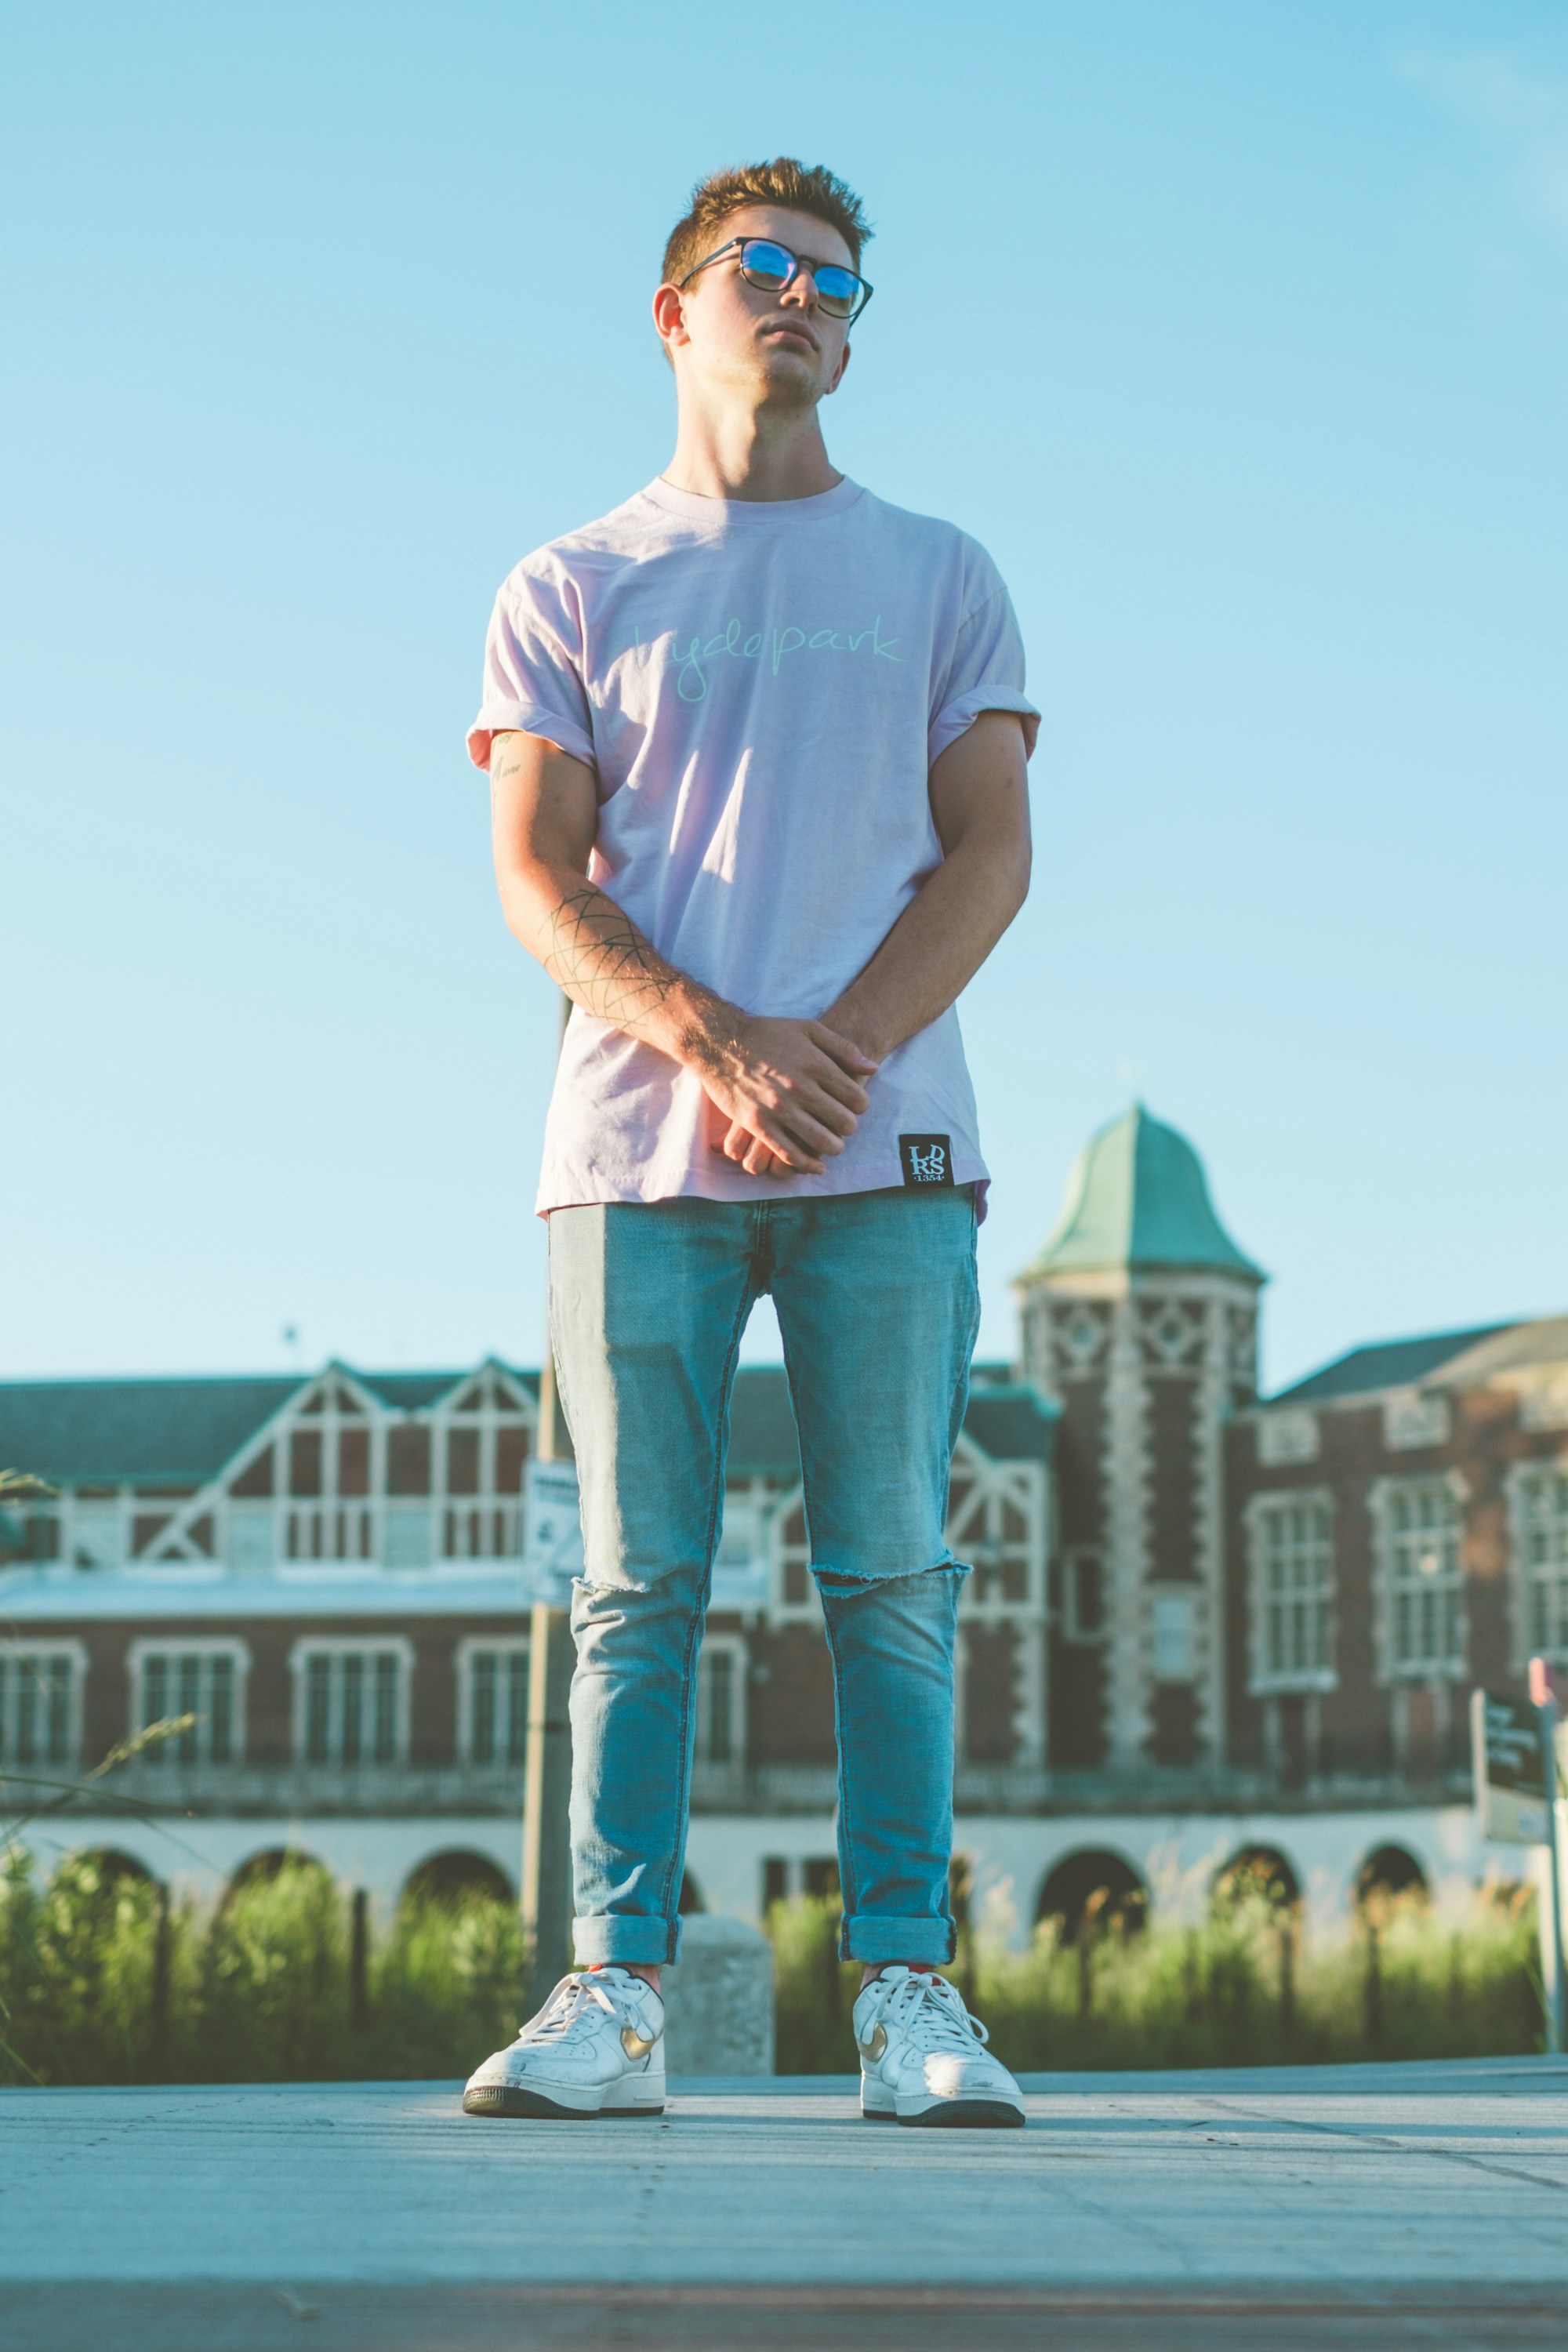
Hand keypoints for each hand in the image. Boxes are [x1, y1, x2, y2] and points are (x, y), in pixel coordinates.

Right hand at [696, 1015, 876, 1177]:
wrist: (719, 1042)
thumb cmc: (767, 1033)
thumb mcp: (808, 1029)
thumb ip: (843, 1048)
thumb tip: (872, 1069)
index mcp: (815, 1065)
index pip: (856, 1099)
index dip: (860, 1106)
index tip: (853, 1106)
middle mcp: (799, 1088)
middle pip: (844, 1123)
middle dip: (848, 1127)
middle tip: (842, 1125)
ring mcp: (778, 1109)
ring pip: (821, 1143)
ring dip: (832, 1147)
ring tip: (831, 1143)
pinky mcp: (758, 1125)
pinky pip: (789, 1155)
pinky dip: (807, 1164)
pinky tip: (815, 1165)